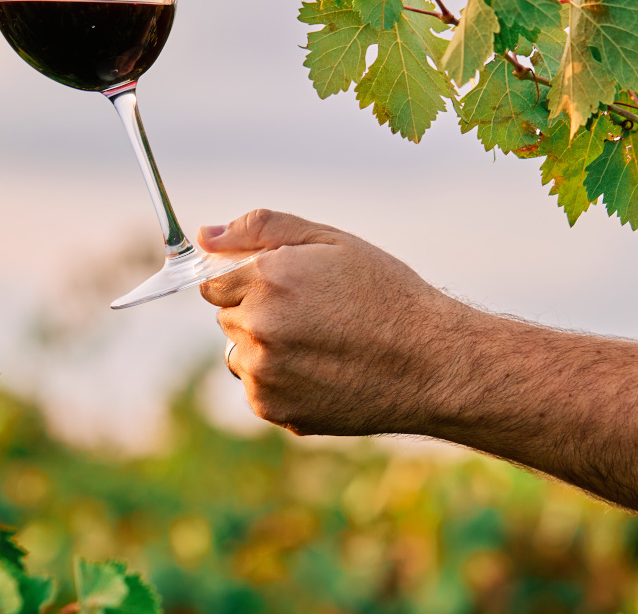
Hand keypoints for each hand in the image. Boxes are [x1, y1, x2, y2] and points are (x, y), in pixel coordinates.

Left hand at [199, 209, 473, 436]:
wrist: (432, 364)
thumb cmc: (386, 294)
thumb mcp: (330, 242)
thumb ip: (260, 229)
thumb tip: (205, 234)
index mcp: (267, 279)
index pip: (213, 282)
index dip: (247, 281)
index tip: (281, 287)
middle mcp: (258, 327)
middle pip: (226, 318)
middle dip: (256, 312)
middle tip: (312, 315)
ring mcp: (264, 372)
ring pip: (240, 355)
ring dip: (265, 349)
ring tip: (321, 345)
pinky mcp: (274, 408)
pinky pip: (258, 388)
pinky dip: (280, 381)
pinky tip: (324, 371)